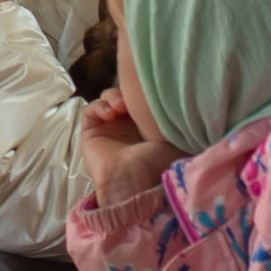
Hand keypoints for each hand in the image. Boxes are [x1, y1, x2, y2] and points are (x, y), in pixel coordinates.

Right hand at [77, 84, 171, 211]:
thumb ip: (176, 118)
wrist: (135, 179)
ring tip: (121, 106)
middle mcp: (125, 126)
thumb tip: (180, 103)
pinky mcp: (90, 133)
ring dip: (113, 97)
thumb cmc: (157, 161)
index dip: (142, 92)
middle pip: (122, 95)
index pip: (140, 99)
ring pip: (106, 100)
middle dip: (127, 91)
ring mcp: (107, 129)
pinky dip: (99, 106)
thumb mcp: (174, 136)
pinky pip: (90, 111)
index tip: (148, 93)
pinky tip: (110, 113)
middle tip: (133, 97)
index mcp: (146, 126)